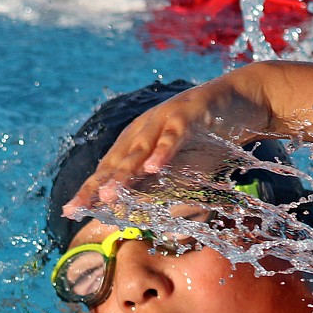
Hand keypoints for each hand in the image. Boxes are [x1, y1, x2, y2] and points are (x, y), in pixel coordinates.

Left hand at [63, 70, 271, 217]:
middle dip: (96, 184)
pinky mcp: (189, 115)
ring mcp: (164, 120)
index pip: (109, 169)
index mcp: (138, 142)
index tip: (71, 211)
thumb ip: (155, 185)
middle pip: (116, 161)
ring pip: (140, 150)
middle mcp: (144, 129)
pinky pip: (173, 136)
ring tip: (108, 194)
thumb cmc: (207, 138)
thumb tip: (129, 210)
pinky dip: (163, 151)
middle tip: (78, 206)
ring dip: (124, 172)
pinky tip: (153, 168)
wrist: (241, 101)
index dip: (89, 189)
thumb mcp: (179, 167)